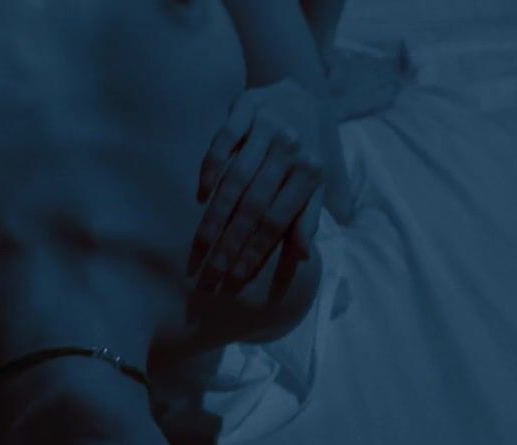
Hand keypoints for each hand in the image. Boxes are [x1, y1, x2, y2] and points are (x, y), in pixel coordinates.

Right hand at [189, 78, 325, 292]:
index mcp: (311, 171)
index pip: (278, 220)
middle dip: (232, 241)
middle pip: (255, 204)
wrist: (301, 95)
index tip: (235, 277)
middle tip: (212, 270)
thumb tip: (302, 258)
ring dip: (217, 213)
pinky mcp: (246, 105)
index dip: (257, 250)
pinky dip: (211, 166)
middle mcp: (292, 148)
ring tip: (202, 243)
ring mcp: (268, 125)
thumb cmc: (305, 150)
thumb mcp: (315, 184)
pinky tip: (201, 193)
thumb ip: (306, 219)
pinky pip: (223, 139)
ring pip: (237, 176)